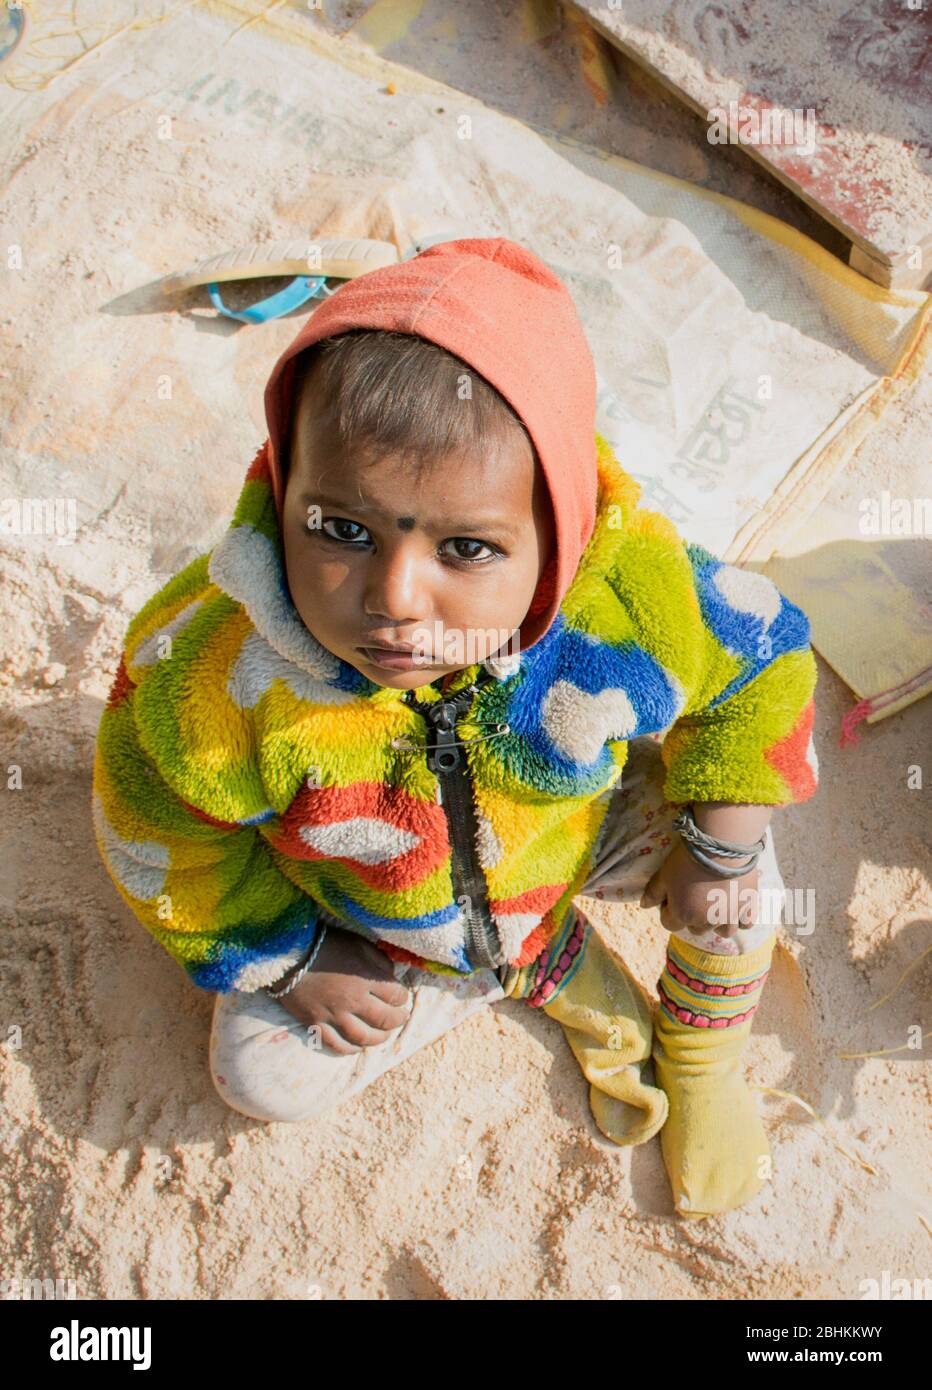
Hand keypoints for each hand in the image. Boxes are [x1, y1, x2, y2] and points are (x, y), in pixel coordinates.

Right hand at [272, 927, 411, 1054]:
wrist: (287, 953)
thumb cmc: (325, 944)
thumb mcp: (357, 942)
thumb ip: (378, 959)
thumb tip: (392, 975)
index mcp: (365, 978)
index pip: (395, 994)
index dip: (402, 996)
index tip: (400, 995)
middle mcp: (352, 1001)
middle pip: (384, 1019)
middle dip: (398, 1019)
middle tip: (401, 1017)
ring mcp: (333, 1015)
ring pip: (363, 1037)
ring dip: (379, 1038)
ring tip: (384, 1034)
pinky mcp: (315, 1023)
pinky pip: (336, 1044)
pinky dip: (350, 1049)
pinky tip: (358, 1046)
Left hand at [641, 841, 759, 938]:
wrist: (721, 845)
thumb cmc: (688, 859)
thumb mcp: (664, 874)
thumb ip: (653, 892)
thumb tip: (643, 906)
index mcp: (682, 915)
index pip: (669, 924)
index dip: (668, 909)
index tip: (673, 894)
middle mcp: (706, 922)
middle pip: (696, 929)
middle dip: (693, 916)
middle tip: (696, 894)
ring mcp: (729, 917)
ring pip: (723, 931)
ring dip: (717, 921)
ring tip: (716, 903)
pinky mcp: (748, 907)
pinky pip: (745, 923)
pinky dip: (741, 917)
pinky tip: (735, 904)